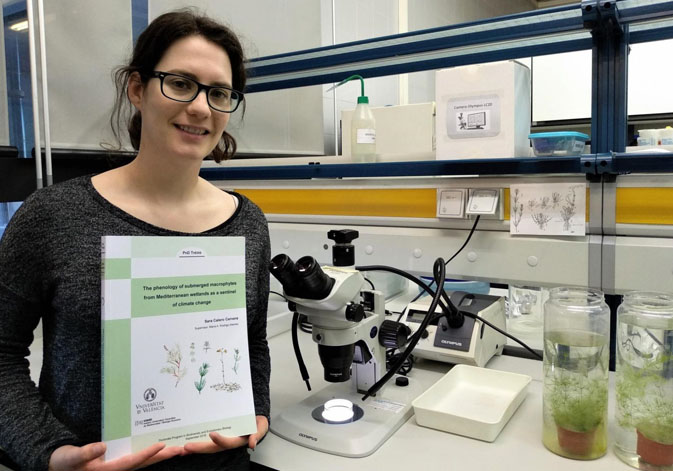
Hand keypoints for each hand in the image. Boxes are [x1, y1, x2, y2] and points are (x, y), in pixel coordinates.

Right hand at [48, 441, 183, 470]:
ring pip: (143, 461)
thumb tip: (102, 446)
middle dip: (163, 456)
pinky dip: (149, 453)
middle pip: (144, 463)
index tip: (162, 445)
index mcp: (108, 470)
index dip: (147, 453)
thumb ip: (85, 453)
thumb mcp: (71, 458)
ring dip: (160, 455)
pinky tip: (159, 447)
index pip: (132, 461)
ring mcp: (117, 466)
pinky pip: (136, 458)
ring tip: (177, 448)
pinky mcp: (116, 463)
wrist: (59, 467)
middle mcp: (116, 469)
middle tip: (181, 449)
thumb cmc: (63, 463)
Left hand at [183, 415, 268, 453]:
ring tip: (181, 447)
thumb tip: (252, 443)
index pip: (227, 442)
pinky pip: (204, 439)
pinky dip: (194, 441)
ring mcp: (220, 438)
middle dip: (199, 448)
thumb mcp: (261, 427)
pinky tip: (184, 441)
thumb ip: (257, 434)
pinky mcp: (215, 434)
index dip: (220, 440)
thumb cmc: (256, 423)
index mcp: (237, 440)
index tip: (212, 434)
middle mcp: (226, 441)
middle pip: (211, 447)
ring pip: (205, 445)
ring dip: (194, 447)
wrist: (253, 417)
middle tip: (187, 447)